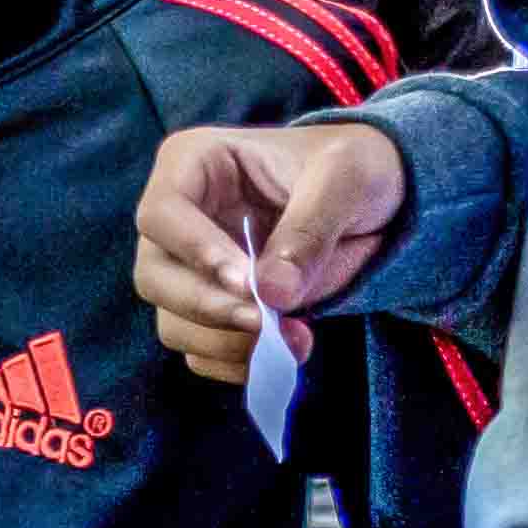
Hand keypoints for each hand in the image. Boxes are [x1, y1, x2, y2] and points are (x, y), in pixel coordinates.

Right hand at [137, 121, 408, 382]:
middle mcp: (177, 220)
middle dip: (209, 307)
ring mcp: (188, 270)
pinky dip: (239, 362)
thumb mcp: (345, 179)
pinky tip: (285, 351)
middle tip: (265, 321)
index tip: (245, 282)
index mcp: (193, 164)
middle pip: (154, 276)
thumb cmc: (351, 169)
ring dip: (227, 342)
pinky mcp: (209, 311)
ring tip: (292, 339)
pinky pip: (201, 352)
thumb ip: (309, 231)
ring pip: (173, 322)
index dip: (194, 251)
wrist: (372, 202)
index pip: (161, 213)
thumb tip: (271, 293)